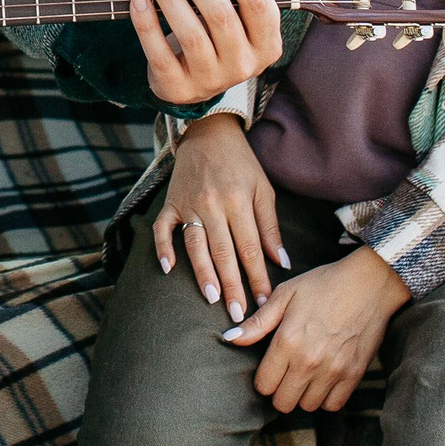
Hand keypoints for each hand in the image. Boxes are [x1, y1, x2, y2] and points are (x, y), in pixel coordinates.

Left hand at [133, 0, 282, 105]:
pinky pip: (160, 55)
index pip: (258, 4)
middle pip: (220, 15)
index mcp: (267, 43)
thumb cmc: (216, 25)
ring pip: (191, 34)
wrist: (192, 77)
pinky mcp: (178, 88)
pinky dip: (147, 25)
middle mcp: (244, 65)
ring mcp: (212, 81)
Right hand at [152, 112, 287, 324]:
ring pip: (195, 245)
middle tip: (239, 314)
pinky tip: (167, 269)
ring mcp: (188, 204)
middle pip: (224, 252)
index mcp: (239, 201)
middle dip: (232, 285)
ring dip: (203, 273)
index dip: (258, 277)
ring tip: (211, 298)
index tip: (266, 302)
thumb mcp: (263, 189)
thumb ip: (270, 227)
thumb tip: (282, 262)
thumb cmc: (241, 164)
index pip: (251, 248)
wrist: (208, 132)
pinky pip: (162, 229)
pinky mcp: (169, 203)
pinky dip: (162, 248)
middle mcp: (213, 205)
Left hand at [223, 245, 411, 411]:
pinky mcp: (354, 375)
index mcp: (287, 341)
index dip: (263, 379)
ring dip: (303, 395)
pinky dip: (326, 398)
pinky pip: (333, 405)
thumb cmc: (323, 285)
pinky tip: (324, 380)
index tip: (270, 369)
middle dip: (280, 391)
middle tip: (286, 375)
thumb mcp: (285, 295)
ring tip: (306, 376)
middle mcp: (308, 361)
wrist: (369, 284)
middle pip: (283, 402)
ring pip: (308, 406)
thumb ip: (257, 322)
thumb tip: (230, 338)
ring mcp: (333, 370)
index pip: (264, 385)